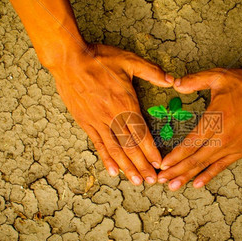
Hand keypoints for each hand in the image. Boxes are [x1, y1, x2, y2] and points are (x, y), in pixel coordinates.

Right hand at [48, 43, 173, 184]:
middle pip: (130, 147)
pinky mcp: (85, 123)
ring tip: (136, 182)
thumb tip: (172, 80)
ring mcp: (98, 122)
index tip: (159, 165)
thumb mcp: (129, 60)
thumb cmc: (100, 58)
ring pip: (115, 150)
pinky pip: (98, 145)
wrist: (69, 60)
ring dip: (127, 168)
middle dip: (142, 166)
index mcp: (125, 103)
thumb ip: (152, 72)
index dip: (151, 151)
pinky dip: (106, 159)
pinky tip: (113, 171)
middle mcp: (112, 117)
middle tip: (152, 181)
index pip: (141, 133)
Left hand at [157, 68, 241, 189]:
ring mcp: (232, 147)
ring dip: (188, 176)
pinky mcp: (241, 151)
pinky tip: (197, 184)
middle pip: (194, 159)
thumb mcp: (219, 76)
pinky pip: (221, 166)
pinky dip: (208, 176)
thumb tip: (175, 84)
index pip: (190, 144)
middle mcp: (222, 138)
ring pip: (206, 165)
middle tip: (160, 181)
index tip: (162, 165)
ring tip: (173, 186)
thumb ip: (196, 80)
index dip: (175, 156)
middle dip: (176, 171)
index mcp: (214, 121)